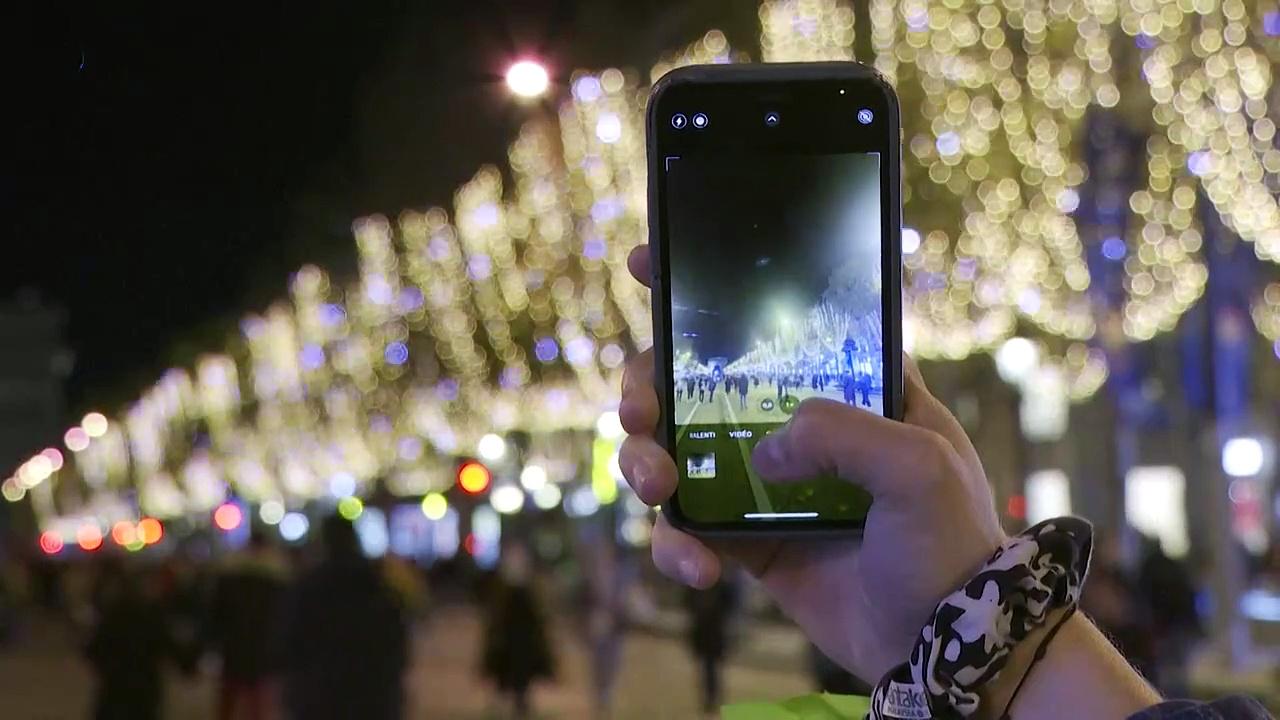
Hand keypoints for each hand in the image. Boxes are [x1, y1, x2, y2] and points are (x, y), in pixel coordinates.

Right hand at [619, 244, 1006, 682]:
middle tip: (642, 409)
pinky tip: (699, 568)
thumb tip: (765, 449)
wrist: (942, 642)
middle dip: (648, 386)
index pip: (772, 318)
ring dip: (644, 463)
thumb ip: (839, 431)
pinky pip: (685, 530)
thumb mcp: (917, 462)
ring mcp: (763, 483)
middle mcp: (794, 423)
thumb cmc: (948, 539)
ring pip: (673, 452)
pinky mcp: (745, 541)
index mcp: (841, 385)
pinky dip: (675, 547)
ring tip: (658, 486)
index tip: (653, 265)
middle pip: (692, 382)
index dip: (707, 289)